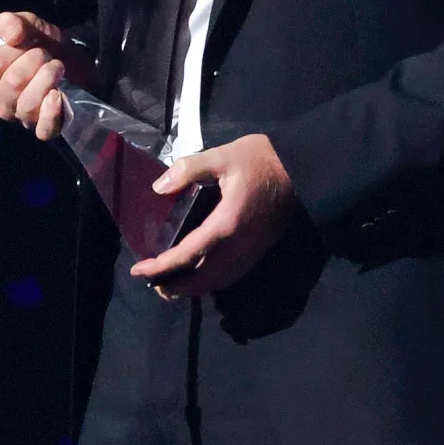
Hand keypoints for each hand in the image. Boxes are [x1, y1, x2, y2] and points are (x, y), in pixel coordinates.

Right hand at [0, 11, 93, 140]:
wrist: (81, 63)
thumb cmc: (50, 48)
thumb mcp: (35, 29)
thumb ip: (18, 23)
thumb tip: (9, 29)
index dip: (8, 56)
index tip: (24, 43)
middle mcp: (5, 102)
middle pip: (9, 88)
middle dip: (31, 64)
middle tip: (46, 53)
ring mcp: (26, 118)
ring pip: (26, 106)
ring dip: (45, 80)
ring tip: (58, 66)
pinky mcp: (48, 128)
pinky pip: (43, 130)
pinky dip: (50, 113)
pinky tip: (57, 96)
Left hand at [130, 134, 297, 298]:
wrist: (304, 168)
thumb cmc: (262, 158)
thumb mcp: (223, 156)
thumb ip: (189, 170)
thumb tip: (160, 188)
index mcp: (226, 224)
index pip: (187, 255)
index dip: (161, 267)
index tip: (139, 271)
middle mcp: (239, 246)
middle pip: (203, 279)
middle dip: (175, 287)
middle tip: (153, 284)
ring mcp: (252, 250)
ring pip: (218, 281)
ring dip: (194, 288)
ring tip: (172, 285)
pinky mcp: (260, 249)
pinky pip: (232, 275)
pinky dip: (212, 282)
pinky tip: (202, 275)